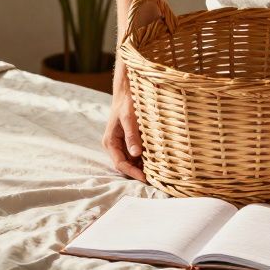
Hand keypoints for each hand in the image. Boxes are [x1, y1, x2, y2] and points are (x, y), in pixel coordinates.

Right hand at [102, 67, 147, 181]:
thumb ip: (131, 135)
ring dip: (143, 166)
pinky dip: (146, 159)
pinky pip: (137, 155)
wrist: (128, 92)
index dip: (132, 173)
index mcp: (110, 142)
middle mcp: (115, 146)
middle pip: (126, 165)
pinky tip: (157, 160)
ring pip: (132, 162)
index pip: (120, 164)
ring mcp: (123, 144)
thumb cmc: (126, 103)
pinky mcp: (131, 141)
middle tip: (156, 178)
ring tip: (158, 171)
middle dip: (139, 172)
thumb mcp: (128, 118)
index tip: (146, 178)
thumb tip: (135, 154)